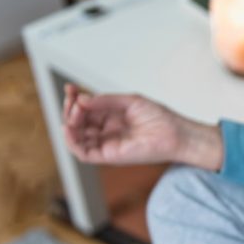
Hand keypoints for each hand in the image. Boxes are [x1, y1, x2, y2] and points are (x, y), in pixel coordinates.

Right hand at [61, 83, 194, 165]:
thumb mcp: (129, 101)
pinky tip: (69, 128)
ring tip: (75, 110)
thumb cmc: (159, 117)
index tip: (69, 88)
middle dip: (70, 109)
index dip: (74, 99)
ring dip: (69, 123)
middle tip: (73, 99)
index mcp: (110, 117)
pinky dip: (71, 142)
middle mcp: (105, 131)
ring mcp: (106, 143)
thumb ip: (105, 101)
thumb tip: (80, 99)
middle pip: (77, 122)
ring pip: (76, 137)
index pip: (84, 109)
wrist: (175, 133)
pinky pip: (83, 153)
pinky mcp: (108, 156)